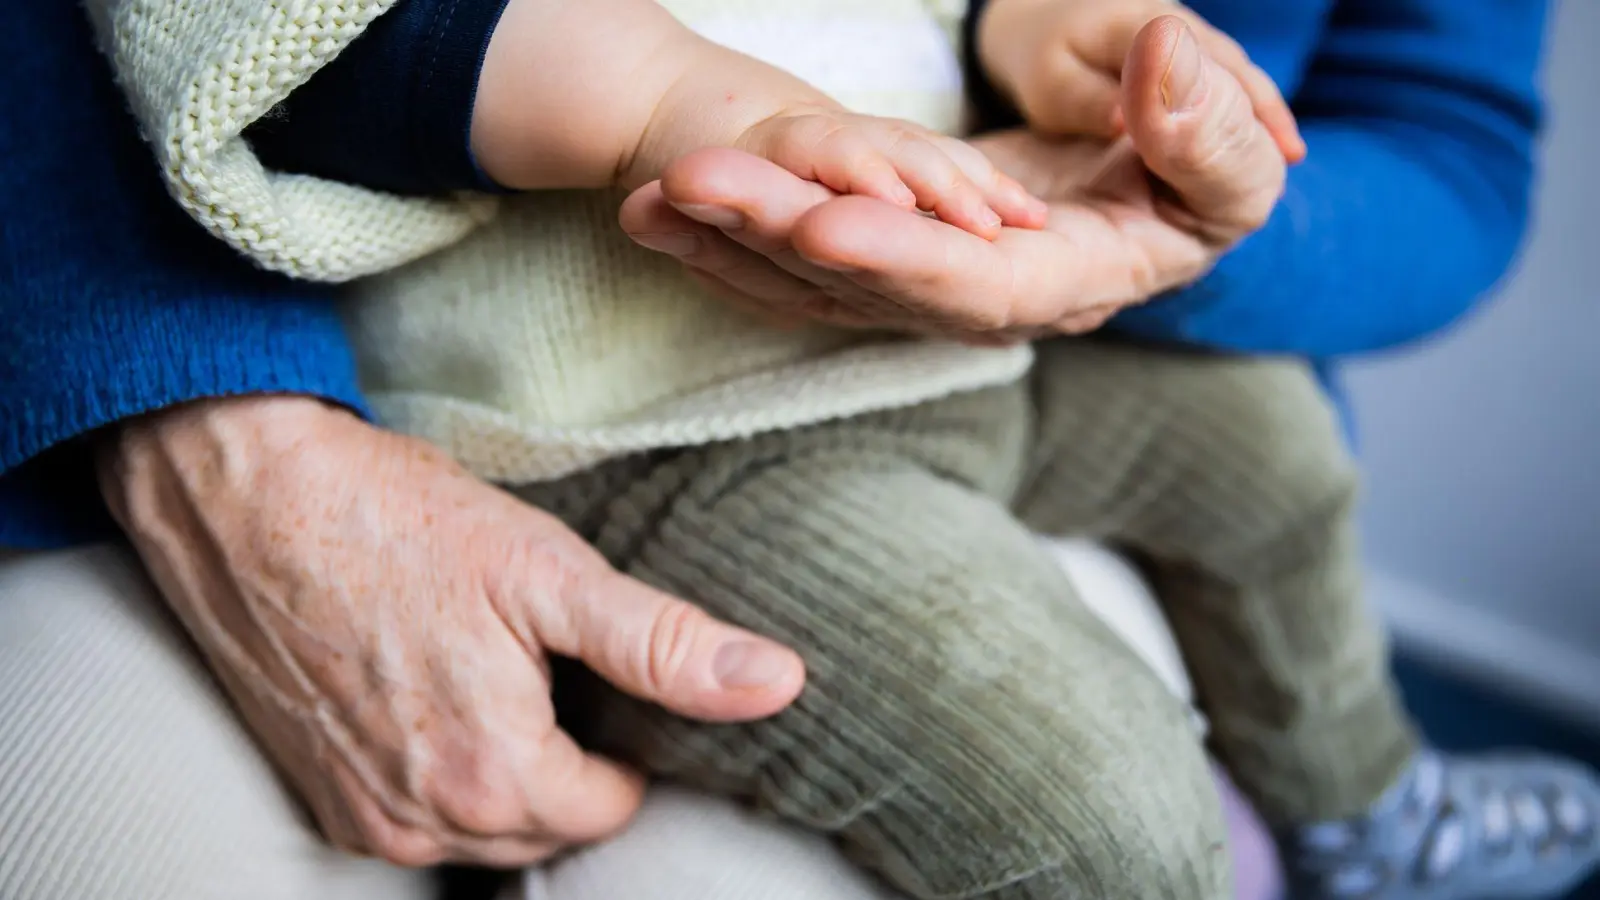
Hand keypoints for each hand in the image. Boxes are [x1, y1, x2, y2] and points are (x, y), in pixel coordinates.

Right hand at [97, 395, 804, 867]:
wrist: (244, 495)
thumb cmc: (396, 521)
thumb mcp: (549, 572)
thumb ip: (665, 645)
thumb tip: (778, 684)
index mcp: (496, 776)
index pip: (613, 809)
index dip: (625, 740)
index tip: (596, 670)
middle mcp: (424, 821)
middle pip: (549, 827)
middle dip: (568, 761)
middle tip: (543, 664)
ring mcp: (362, 817)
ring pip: (484, 831)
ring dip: (508, 773)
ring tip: (489, 673)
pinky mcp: (318, 798)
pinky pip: (416, 819)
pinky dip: (443, 775)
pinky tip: (431, 691)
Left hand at [620, 17, 1286, 339]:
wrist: (1152, 209)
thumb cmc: (1200, 184)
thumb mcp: (1230, 167)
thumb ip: (1205, 128)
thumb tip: (1162, 57)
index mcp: (1067, 284)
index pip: (973, 284)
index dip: (898, 256)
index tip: (822, 221)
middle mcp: (982, 308)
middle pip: (866, 287)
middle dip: (776, 238)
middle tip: (691, 187)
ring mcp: (925, 296)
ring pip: (815, 283)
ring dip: (729, 242)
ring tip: (649, 198)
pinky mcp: (888, 273)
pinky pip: (799, 272)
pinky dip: (729, 247)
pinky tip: (661, 217)